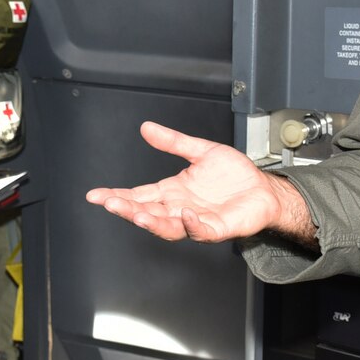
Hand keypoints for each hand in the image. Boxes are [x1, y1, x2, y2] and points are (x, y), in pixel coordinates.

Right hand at [85, 121, 311, 243]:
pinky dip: (191, 225)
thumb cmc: (235, 175)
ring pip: (168, 226)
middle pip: (147, 212)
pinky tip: (184, 215)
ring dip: (152, 222)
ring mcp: (197, 221)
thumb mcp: (201, 151)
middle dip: (127, 209)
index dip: (117, 196)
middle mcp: (179, 209)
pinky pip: (201, 230)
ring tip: (136, 214)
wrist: (263, 189)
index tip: (96, 195)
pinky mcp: (217, 228)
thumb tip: (147, 128)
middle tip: (110, 203)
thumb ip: (173, 142)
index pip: (139, 195)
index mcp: (172, 192)